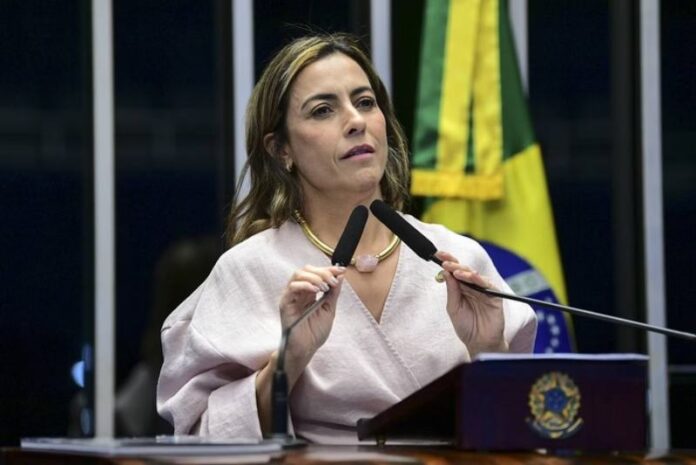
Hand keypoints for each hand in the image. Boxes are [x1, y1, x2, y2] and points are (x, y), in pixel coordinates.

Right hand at [278, 265, 345, 380]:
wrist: (306, 349)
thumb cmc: (315, 333)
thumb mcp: (329, 309)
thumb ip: (333, 293)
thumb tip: (340, 276)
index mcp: (309, 293)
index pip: (316, 273)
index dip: (328, 269)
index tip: (341, 270)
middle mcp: (299, 292)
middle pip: (306, 270)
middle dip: (322, 272)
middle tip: (332, 281)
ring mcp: (291, 297)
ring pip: (298, 275)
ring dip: (314, 277)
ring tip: (325, 287)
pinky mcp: (285, 303)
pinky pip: (292, 287)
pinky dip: (305, 285)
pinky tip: (315, 291)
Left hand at [435, 251, 507, 357]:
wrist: (479, 343)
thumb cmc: (466, 327)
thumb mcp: (453, 308)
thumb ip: (451, 291)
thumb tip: (445, 272)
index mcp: (462, 289)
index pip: (454, 272)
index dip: (447, 262)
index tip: (437, 255)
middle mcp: (473, 287)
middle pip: (464, 270)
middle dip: (454, 264)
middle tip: (444, 261)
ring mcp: (484, 291)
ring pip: (475, 275)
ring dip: (464, 271)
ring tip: (454, 270)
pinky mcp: (494, 296)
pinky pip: (487, 284)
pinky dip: (479, 279)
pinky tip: (470, 276)